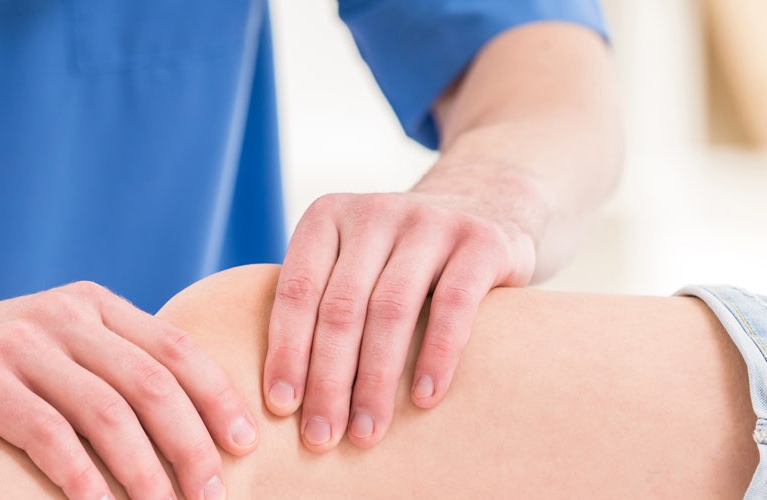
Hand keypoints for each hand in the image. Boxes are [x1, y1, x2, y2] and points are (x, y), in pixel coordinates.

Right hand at [0, 281, 253, 499]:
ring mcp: (18, 343)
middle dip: (192, 445)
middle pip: (153, 384)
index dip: (218, 399)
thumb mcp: (55, 351)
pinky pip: (46, 433)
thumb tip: (195, 424)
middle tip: (213, 494)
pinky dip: (80, 476)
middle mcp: (63, 315)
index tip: (246, 446)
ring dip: (145, 471)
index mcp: (94, 305)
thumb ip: (112, 368)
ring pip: (107, 412)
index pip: (177, 350)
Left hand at [264, 190, 536, 450]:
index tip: (282, 408)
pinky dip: (437, 355)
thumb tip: (280, 398)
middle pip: (341, 307)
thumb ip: (319, 304)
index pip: (297, 290)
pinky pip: (453, 306)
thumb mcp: (354, 262)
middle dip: (328, 380)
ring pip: (391, 310)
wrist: (486, 206)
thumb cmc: (401, 260)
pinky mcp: (481, 241)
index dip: (286, 351)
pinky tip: (424, 398)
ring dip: (375, 380)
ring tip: (367, 432)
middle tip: (322, 437)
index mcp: (328, 216)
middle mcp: (375, 213)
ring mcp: (430, 222)